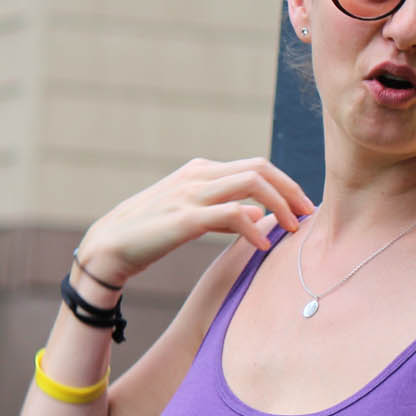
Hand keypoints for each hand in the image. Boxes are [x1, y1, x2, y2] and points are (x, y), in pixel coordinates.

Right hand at [74, 157, 314, 288]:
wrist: (106, 249)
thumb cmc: (149, 235)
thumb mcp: (193, 218)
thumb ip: (226, 213)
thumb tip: (261, 214)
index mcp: (201, 172)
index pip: (256, 166)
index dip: (286, 184)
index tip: (303, 206)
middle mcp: (199, 176)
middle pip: (261, 168)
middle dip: (292, 190)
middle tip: (310, 214)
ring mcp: (191, 193)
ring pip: (252, 184)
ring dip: (282, 205)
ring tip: (294, 229)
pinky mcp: (184, 218)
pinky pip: (233, 214)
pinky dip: (255, 229)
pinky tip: (264, 246)